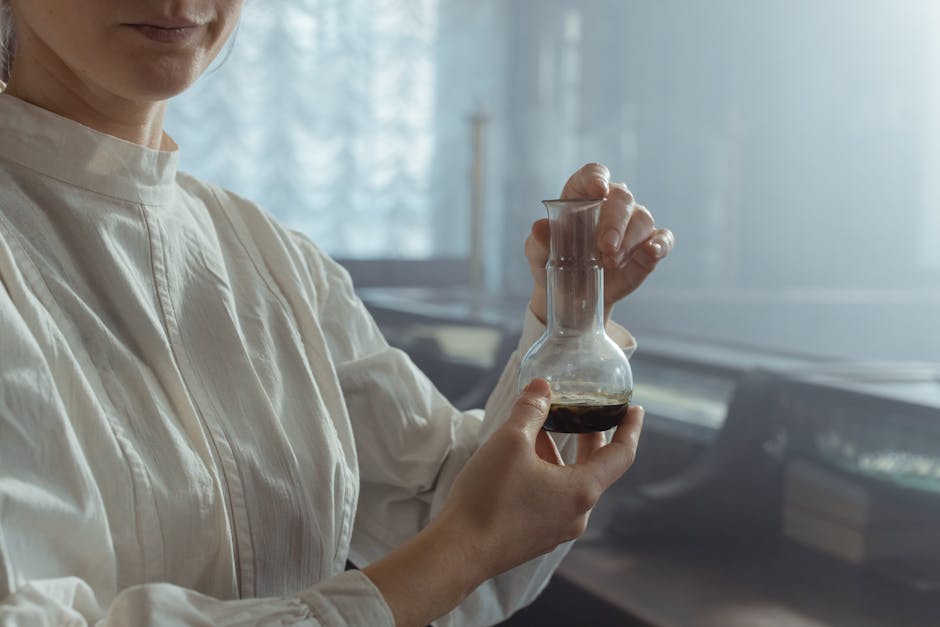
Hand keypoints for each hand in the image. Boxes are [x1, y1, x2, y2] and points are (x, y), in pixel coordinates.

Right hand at [435, 378, 643, 580]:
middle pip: (595, 468)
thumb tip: (541, 386)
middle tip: (583, 411)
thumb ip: (531, 409)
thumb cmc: (489, 497)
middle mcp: (576, 514)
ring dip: (558, 454)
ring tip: (537, 430)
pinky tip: (519, 460)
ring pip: (568, 482)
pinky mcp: (535, 537)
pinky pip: (551, 498)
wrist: (458, 553)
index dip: (630, 428)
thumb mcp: (510, 441)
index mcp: (582, 491)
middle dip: (589, 436)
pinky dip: (545, 474)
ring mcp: (556, 529)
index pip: (621, 455)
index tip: (634, 409)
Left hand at [525, 162, 674, 322]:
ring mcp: (632, 224)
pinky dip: (660, 244)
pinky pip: (663, 239)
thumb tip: (540, 227)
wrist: (570, 293)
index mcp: (582, 195)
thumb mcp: (539, 255)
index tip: (598, 191)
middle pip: (622, 198)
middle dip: (615, 222)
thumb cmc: (553, 263)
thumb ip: (539, 242)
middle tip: (604, 248)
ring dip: (629, 241)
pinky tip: (651, 252)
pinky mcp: (648, 246)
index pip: (593, 174)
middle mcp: (611, 204)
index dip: (597, 178)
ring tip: (610, 263)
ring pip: (642, 219)